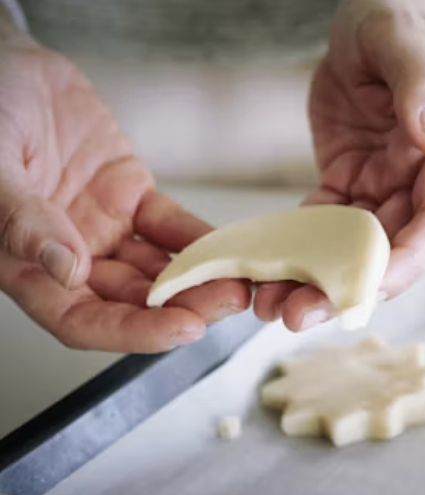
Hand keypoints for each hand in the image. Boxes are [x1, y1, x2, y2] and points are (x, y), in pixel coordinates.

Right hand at [0, 36, 249, 351]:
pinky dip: (199, 238)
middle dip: (182, 307)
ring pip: (156, 268)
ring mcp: (104, 227)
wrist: (10, 68)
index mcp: (27, 264)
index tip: (181, 329)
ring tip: (238, 281)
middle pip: (131, 300)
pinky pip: (170, 226)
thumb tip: (65, 269)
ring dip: (198, 279)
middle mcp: (70, 255)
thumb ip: (21, 219)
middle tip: (225, 302)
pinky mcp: (131, 197)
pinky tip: (228, 246)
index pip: (82, 319)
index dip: (132, 332)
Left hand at [253, 0, 424, 330]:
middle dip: (347, 288)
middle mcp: (418, 180)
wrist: (373, 20)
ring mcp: (383, 186)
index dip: (406, 263)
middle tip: (296, 315)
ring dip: (317, 281)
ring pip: (354, 250)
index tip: (363, 291)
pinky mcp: (350, 184)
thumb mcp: (405, 41)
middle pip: (390, 250)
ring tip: (272, 306)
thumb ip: (422, 86)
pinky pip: (324, 227)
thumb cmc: (398, 19)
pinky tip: (266, 271)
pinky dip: (298, 252)